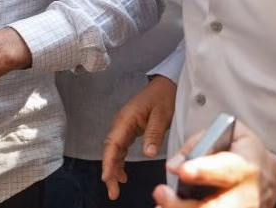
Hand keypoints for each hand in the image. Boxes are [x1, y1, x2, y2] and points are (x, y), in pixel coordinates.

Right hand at [102, 75, 177, 199]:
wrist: (168, 83)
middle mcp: (122, 122)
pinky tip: (123, 175)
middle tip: (112, 191)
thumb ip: (154, 133)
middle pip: (110, 149)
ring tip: (116, 188)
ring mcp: (125, 125)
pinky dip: (120, 161)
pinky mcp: (130, 128)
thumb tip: (147, 153)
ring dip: (114, 168)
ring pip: (114, 150)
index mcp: (126, 118)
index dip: (108, 161)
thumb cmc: (164, 96)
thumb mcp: (162, 114)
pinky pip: (121, 147)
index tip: (107, 177)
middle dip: (109, 170)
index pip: (113, 143)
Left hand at [154, 121, 275, 207]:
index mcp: (245, 166)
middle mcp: (244, 195)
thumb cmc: (247, 153)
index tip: (183, 171)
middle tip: (162, 194)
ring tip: (160, 206)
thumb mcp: (232, 134)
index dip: (203, 171)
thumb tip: (175, 164)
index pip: (225, 170)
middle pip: (215, 207)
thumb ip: (200, 141)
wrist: (271, 177)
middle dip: (184, 205)